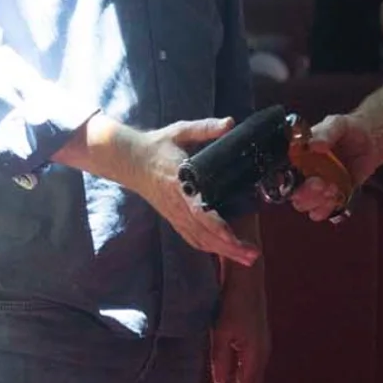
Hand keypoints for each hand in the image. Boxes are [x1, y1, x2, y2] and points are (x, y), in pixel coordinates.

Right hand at [129, 118, 261, 266]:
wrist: (130, 159)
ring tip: (247, 258)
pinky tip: (226, 253)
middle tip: (253, 255)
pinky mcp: (173, 218)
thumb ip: (205, 128)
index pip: (199, 212)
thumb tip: (230, 123)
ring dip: (223, 252)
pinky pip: (191, 238)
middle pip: (204, 233)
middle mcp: (177, 205)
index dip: (217, 227)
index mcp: (179, 184)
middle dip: (229, 247)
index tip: (234, 237)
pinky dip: (209, 248)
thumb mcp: (180, 131)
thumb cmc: (158, 145)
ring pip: (199, 240)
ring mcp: (174, 214)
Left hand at [209, 267, 268, 382]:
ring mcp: (263, 344)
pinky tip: (227, 375)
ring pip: (251, 375)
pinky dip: (239, 374)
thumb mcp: (221, 332)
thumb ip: (220, 359)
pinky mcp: (258, 336)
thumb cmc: (232, 304)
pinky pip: (251, 364)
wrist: (247, 279)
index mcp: (255, 354)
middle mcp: (263, 352)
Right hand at [288, 113, 375, 221]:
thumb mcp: (337, 124)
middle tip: (321, 183)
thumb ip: (326, 132)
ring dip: (317, 202)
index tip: (302, 175)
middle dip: (305, 194)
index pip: (282, 171)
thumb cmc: (348, 131)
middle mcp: (303, 174)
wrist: (371, 142)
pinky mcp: (332, 197)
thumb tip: (313, 144)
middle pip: (293, 193)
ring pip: (306, 205)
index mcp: (298, 156)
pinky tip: (337, 197)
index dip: (287, 178)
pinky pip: (324, 211)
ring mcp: (317, 188)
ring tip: (332, 189)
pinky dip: (329, 208)